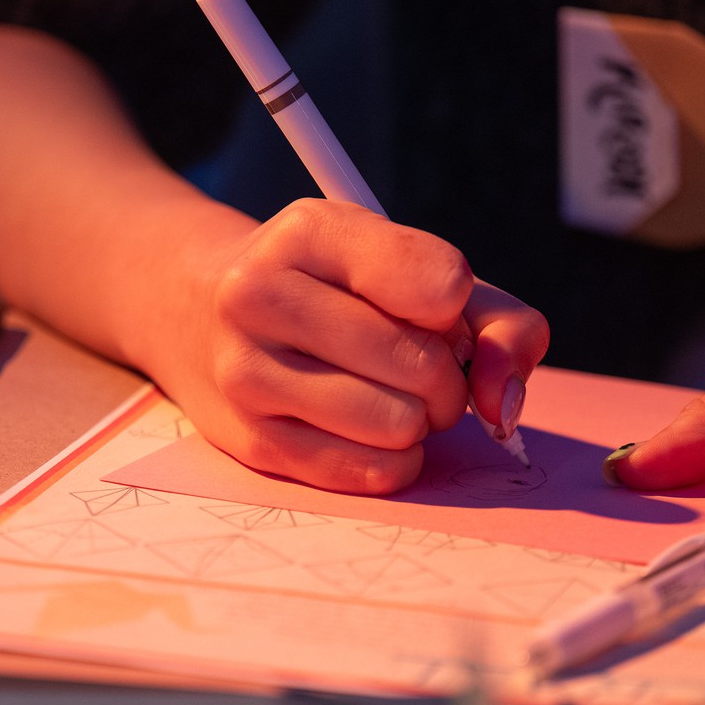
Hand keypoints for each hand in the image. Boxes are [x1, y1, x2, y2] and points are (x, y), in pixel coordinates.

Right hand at [146, 199, 549, 493]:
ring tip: (390, 396)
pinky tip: (369, 432)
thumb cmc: (334, 292)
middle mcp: (261, 293)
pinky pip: (369, 473)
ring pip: (399, 427)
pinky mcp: (248, 437)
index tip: (431, 308)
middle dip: (445, 378)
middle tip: (418, 365)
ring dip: (418, 423)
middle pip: (424, 366)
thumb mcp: (410, 269)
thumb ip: (495, 320)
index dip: (457, 310)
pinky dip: (392, 461)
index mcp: (310, 231)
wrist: (201, 313)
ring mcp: (245, 370)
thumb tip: (504, 402)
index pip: (441, 284)